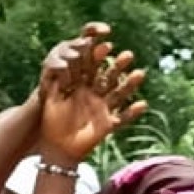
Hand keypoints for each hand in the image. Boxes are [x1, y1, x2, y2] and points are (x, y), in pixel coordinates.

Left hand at [38, 33, 146, 165]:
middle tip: (127, 54)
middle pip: (109, 78)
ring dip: (130, 84)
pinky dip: (133, 113)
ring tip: (139, 73)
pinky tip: (143, 104)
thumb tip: (57, 63)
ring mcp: (104, 109)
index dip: (99, 58)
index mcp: (81, 87)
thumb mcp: (51, 100)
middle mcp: (95, 95)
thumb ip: (54, 83)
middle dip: (118, 67)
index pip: (92, 69)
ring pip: (119, 94)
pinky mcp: (108, 124)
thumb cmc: (51, 123)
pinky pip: (123, 118)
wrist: (57, 148)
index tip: (106, 45)